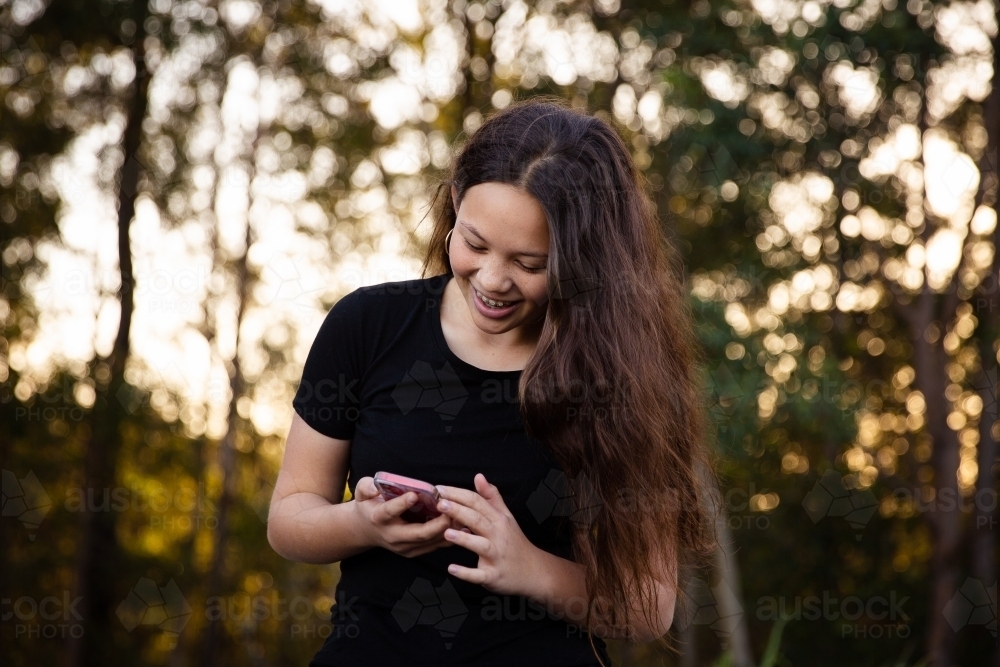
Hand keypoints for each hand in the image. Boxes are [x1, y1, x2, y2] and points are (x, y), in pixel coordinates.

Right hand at [352, 476, 469, 557]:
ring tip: (461, 517)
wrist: (367, 530)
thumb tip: (375, 485)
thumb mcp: (361, 493)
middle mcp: (392, 536)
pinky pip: (434, 546)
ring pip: (429, 541)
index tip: (413, 495)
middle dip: (436, 524)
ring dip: (446, 531)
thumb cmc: (368, 506)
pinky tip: (462, 527)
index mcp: (378, 518)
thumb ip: (366, 486)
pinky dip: (448, 537)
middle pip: (417, 534)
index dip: (401, 504)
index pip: (389, 512)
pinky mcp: (414, 551)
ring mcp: (404, 547)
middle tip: (451, 511)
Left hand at [435, 473, 540, 596]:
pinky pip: (479, 575)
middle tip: (440, 504)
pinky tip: (451, 568)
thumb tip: (478, 476)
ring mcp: (496, 556)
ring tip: (447, 533)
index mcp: (499, 519)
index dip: (459, 494)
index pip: (478, 502)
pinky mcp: (493, 575)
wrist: (533, 571)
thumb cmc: (515, 542)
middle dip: (458, 511)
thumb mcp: (506, 517)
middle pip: (478, 520)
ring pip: (480, 545)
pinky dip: (466, 572)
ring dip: (464, 539)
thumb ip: (491, 496)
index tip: (440, 489)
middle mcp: (498, 536)